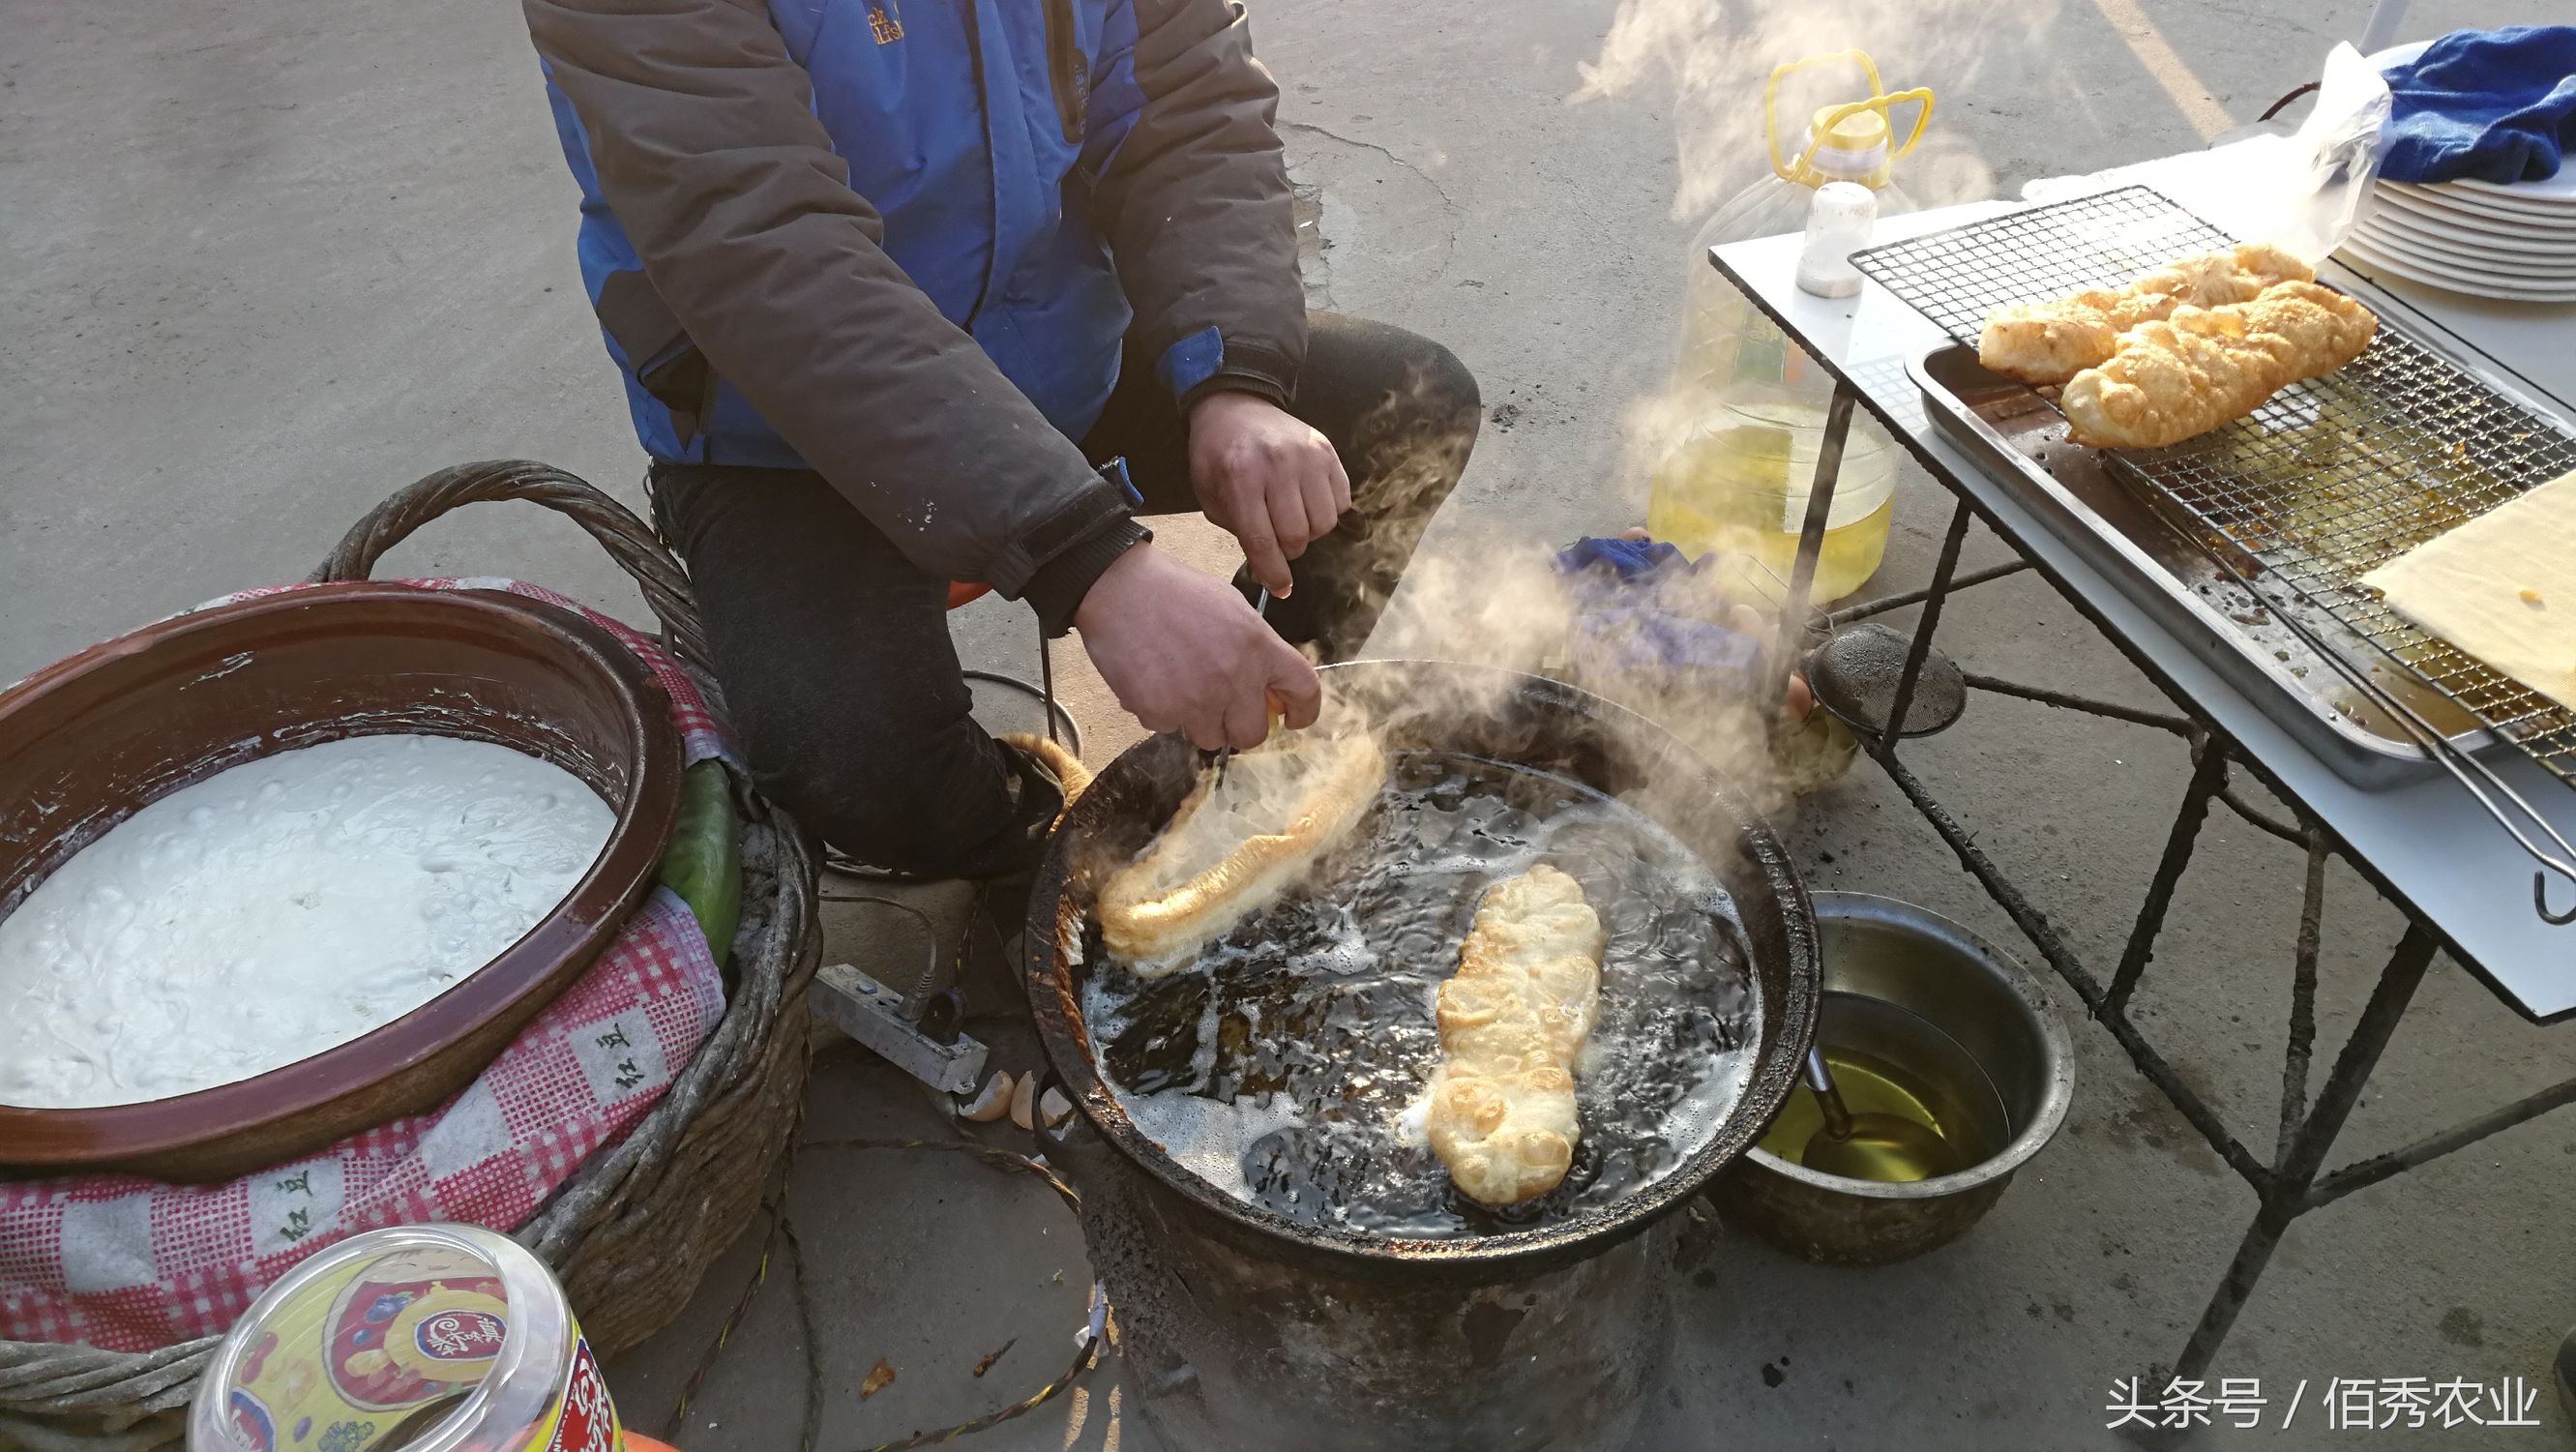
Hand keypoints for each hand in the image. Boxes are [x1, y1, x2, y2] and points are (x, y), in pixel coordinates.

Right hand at [1074, 542, 1321, 749]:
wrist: (1118, 588)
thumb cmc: (1175, 593)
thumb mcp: (1232, 608)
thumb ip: (1258, 649)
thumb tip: (1268, 689)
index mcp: (1259, 646)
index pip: (1304, 690)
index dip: (1303, 712)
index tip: (1291, 719)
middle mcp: (1234, 678)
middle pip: (1253, 734)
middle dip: (1239, 725)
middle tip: (1221, 709)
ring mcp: (1197, 700)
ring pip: (1210, 738)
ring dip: (1198, 720)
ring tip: (1178, 683)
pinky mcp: (1160, 712)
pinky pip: (1168, 728)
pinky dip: (1160, 711)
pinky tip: (1151, 678)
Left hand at [1188, 391, 1350, 596]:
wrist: (1234, 407)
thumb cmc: (1218, 456)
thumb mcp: (1211, 496)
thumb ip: (1238, 531)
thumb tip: (1270, 569)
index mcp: (1240, 477)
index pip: (1262, 541)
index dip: (1274, 573)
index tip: (1282, 589)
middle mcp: (1277, 465)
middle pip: (1297, 535)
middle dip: (1288, 549)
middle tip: (1277, 539)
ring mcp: (1306, 455)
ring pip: (1324, 522)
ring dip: (1309, 532)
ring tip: (1292, 519)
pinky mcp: (1326, 450)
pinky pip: (1341, 501)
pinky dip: (1327, 510)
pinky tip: (1307, 500)